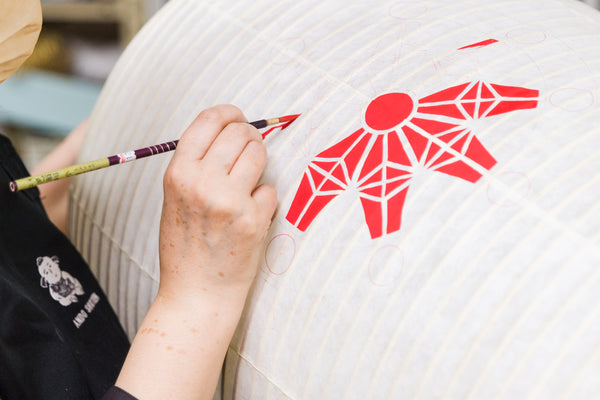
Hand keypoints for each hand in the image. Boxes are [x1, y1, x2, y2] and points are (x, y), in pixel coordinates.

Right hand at [158, 104, 276, 303]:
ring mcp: (229, 201)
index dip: (229, 114)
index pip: (209, 120)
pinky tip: (250, 215)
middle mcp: (202, 183)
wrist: (195, 293)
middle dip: (250, 137)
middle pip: (239, 132)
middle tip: (250, 150)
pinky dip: (264, 198)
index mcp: (178, 173)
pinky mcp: (253, 220)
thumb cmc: (185, 245)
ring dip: (260, 163)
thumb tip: (229, 131)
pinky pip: (270, 189)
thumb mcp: (175, 198)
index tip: (239, 118)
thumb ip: (196, 165)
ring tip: (249, 183)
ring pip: (259, 154)